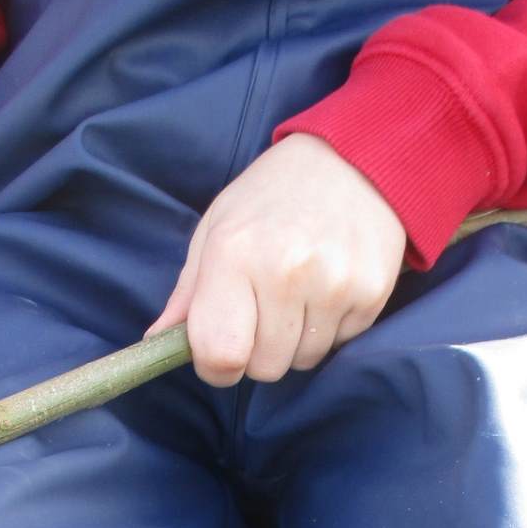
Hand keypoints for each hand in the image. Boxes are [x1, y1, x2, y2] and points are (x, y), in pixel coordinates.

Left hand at [148, 133, 406, 386]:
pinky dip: (330, 328)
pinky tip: (328, 286)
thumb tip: (155, 343)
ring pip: (303, 361)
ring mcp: (334, 283)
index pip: (220, 354)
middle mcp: (286, 270)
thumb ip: (188, 292)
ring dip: (296, 341)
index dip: (216, 367)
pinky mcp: (371, 292)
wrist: (354, 159)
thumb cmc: (271, 197)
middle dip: (258, 351)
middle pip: (264, 367)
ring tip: (300, 291)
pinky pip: (339, 345)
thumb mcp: (217, 229)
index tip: (221, 354)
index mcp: (234, 254)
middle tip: (265, 308)